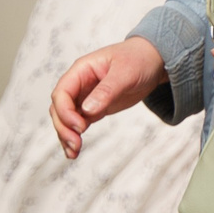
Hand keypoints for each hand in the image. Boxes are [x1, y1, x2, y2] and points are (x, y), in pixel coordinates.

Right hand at [50, 36, 169, 158]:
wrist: (153, 61)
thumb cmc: (139, 59)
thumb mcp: (126, 72)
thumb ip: (106, 90)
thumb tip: (87, 109)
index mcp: (82, 70)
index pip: (62, 92)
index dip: (65, 111)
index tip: (80, 127)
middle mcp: (79, 84)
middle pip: (59, 108)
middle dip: (64, 127)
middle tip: (75, 144)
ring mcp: (85, 97)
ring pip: (65, 119)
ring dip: (66, 136)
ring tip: (74, 153)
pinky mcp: (94, 108)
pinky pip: (78, 124)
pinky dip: (75, 137)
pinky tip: (75, 151)